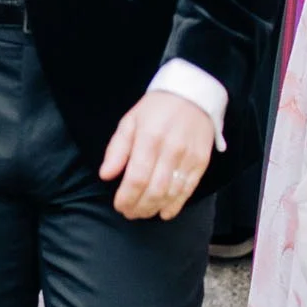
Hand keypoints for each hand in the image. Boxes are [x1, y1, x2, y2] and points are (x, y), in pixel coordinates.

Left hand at [100, 91, 217, 220]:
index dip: (126, 197)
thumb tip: (106, 175)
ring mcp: (188, 157)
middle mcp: (171, 149)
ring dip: (154, 208)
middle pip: (154, 190)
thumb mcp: (130, 122)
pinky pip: (188, 190)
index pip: (136, 177)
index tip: (119, 205)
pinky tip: (164, 212)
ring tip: (143, 212)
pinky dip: (176, 205)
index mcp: (149, 138)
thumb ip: (117, 149)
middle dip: (139, 207)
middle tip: (129, 213)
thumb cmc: (156, 110)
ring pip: (171, 193)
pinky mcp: (201, 162)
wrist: (192, 94)